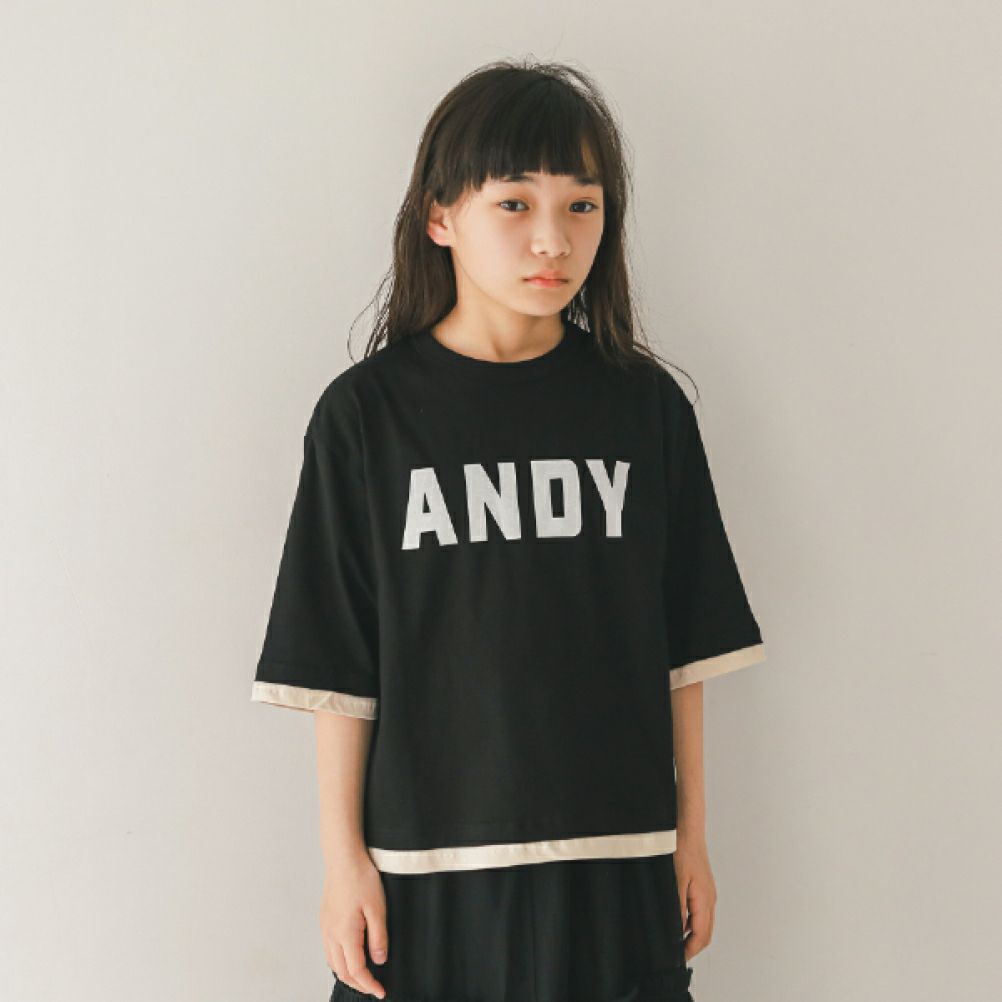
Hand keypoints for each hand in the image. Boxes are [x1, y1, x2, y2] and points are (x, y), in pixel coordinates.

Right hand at [320, 849, 389, 997]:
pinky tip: (350, 956)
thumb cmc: (361, 878)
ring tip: (363, 977)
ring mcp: (325, 927)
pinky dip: (339, 961)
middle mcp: (331, 934)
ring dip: (347, 974)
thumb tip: (379, 961)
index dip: (369, 984)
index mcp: (345, 933)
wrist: (343, 858)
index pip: (356, 970)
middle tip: (373, 988)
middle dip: (358, 984)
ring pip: (333, 962)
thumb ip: (378, 937)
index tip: (381, 992)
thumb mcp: (378, 908)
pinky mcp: (325, 920)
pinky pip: (329, 949)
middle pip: (342, 971)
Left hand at [674, 832, 716, 962]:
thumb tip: (678, 931)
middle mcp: (710, 899)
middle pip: (706, 933)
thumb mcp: (675, 881)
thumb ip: (677, 908)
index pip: (701, 935)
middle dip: (693, 946)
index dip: (690, 950)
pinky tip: (678, 918)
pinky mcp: (704, 887)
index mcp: (704, 900)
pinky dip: (692, 921)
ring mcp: (708, 893)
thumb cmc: (682, 851)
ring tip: (674, 938)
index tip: (677, 958)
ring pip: (704, 923)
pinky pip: (701, 911)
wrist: (688, 830)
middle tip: (676, 953)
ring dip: (692, 934)